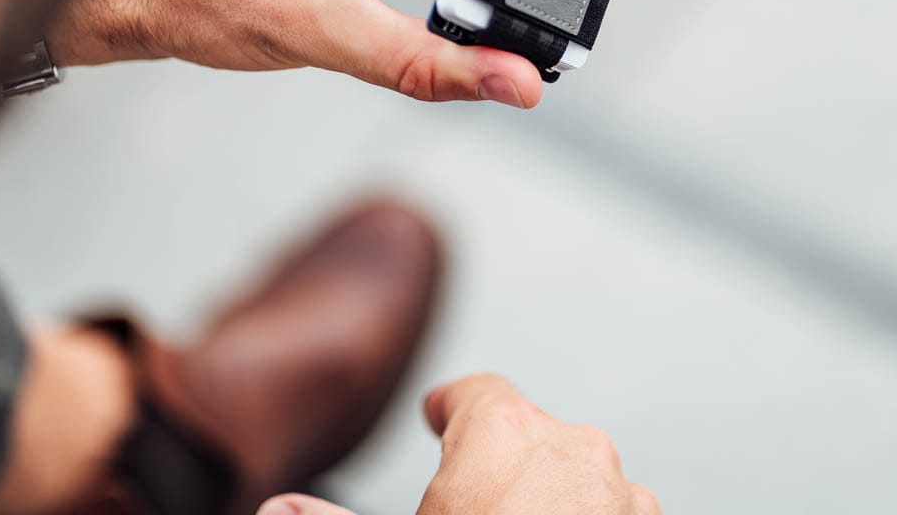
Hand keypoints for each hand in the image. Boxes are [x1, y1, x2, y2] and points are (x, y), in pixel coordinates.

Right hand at [255, 373, 659, 514]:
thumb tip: (277, 511)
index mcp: (503, 432)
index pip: (476, 393)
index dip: (452, 404)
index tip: (439, 412)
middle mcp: (571, 446)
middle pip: (527, 433)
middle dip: (498, 461)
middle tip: (472, 500)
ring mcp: (619, 493)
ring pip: (576, 476)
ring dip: (552, 497)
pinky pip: (615, 514)